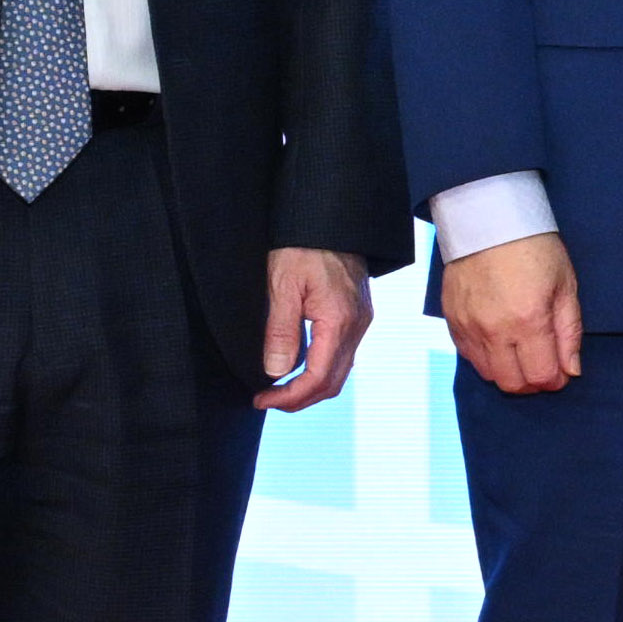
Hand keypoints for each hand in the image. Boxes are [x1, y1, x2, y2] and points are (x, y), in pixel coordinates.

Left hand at [255, 246, 372, 412]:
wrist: (330, 220)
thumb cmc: (304, 247)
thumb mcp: (282, 286)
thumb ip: (281, 331)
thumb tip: (277, 372)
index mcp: (339, 321)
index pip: (318, 377)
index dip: (290, 396)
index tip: (262, 399)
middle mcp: (356, 327)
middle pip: (333, 382)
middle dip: (300, 399)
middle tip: (267, 400)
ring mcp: (360, 322)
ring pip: (340, 371)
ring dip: (310, 386)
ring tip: (279, 387)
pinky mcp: (357, 315)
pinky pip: (342, 354)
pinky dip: (320, 369)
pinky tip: (299, 364)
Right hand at [444, 235, 584, 392]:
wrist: (488, 220)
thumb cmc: (535, 249)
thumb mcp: (565, 286)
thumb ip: (569, 332)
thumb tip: (571, 370)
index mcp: (529, 321)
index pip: (541, 376)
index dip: (555, 381)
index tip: (561, 372)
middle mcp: (494, 330)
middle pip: (511, 384)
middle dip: (532, 383)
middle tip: (543, 365)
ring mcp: (468, 327)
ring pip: (488, 374)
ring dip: (508, 371)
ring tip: (521, 351)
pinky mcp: (452, 320)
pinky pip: (468, 356)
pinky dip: (486, 357)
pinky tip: (500, 340)